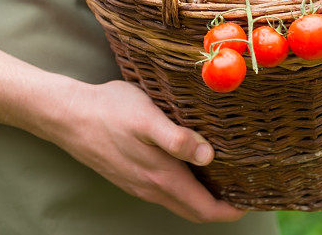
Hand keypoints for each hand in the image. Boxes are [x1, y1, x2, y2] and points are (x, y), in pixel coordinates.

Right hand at [49, 80, 245, 222]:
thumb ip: (177, 139)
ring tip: (223, 178)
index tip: (253, 199)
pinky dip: (183, 188)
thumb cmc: (110, 111)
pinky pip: (163, 192)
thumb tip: (208, 155)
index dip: (231, 210)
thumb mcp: (147, 117)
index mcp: (162, 178)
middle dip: (221, 207)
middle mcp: (151, 188)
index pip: (205, 209)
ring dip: (202, 197)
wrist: (67, 115)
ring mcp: (138, 184)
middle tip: (244, 190)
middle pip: (194, 210)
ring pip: (178, 201)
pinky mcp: (128, 175)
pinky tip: (188, 167)